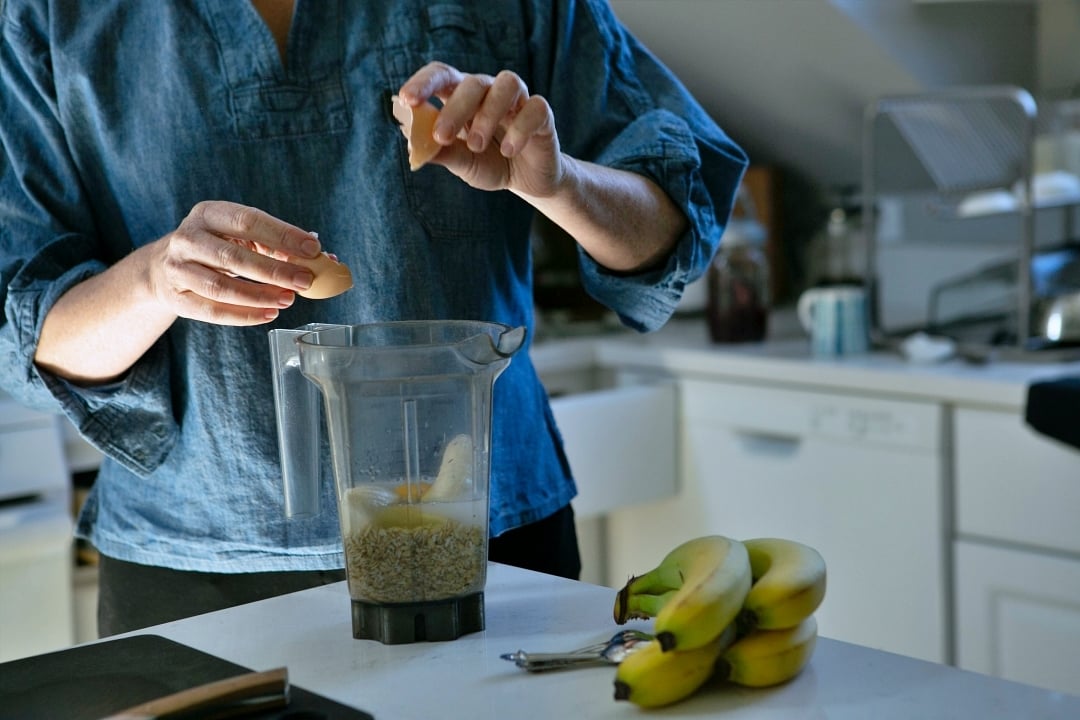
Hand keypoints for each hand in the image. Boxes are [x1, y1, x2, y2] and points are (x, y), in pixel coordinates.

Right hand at [146, 201, 320, 325]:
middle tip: (305, 280)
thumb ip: (278, 245)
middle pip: (234, 256)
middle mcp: (187, 238)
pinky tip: (268, 314)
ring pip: (221, 287)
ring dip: (260, 295)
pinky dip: (243, 316)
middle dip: (275, 270)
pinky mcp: (176, 297)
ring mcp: (178, 269)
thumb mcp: (239, 236)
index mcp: (208, 213)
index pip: (249, 220)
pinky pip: (212, 311)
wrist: (164, 268)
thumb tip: (325, 259)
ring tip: (289, 299)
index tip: (312, 249)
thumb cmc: (217, 248)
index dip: (283, 235)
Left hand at [396, 62, 564, 197]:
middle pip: (472, 83)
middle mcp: (490, 90)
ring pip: (507, 85)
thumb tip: (412, 146)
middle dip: (454, 109)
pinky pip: (535, 108)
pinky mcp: (543, 114)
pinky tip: (509, 150)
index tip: (406, 100)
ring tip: (475, 145)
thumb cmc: (489, 163)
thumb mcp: (462, 162)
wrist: (527, 181)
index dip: (423, 83)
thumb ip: (442, 153)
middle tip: (441, 136)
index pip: (442, 75)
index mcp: (463, 96)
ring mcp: (518, 100)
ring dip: (487, 114)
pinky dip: (520, 129)